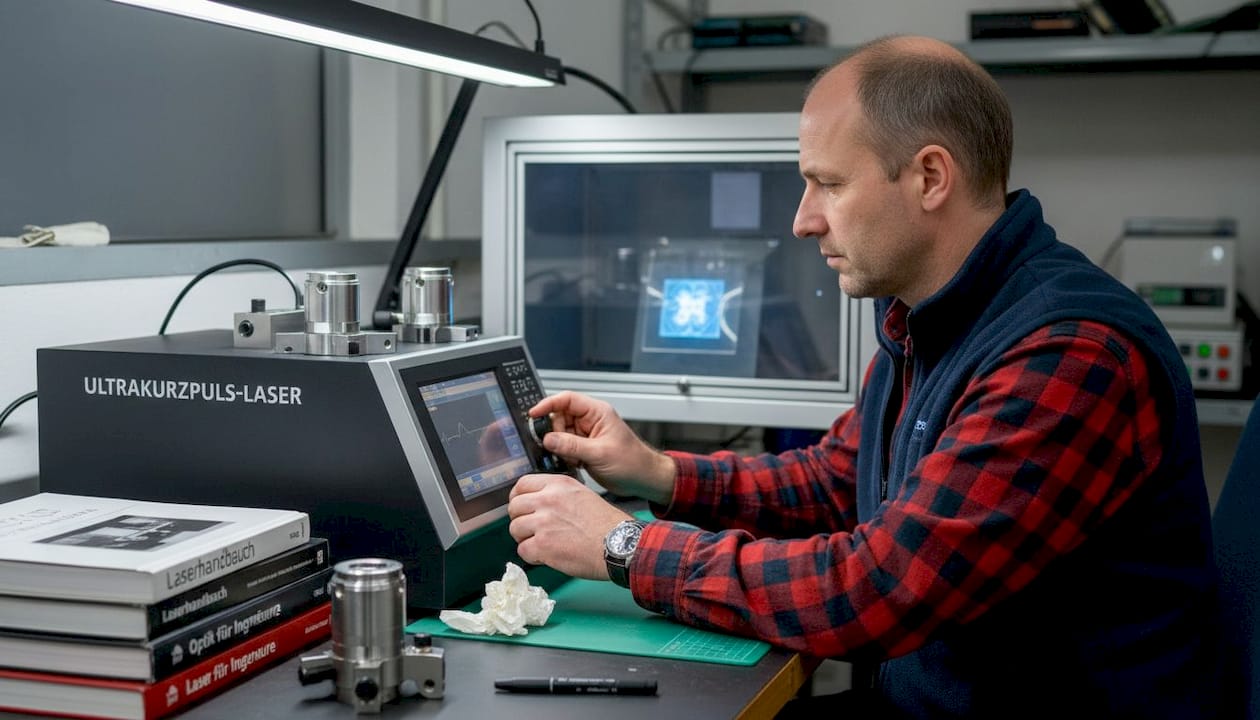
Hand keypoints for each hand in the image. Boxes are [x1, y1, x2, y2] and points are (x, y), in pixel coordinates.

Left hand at [508, 473, 632, 579]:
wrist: (618, 544)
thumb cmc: (606, 523)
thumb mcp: (582, 494)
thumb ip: (558, 495)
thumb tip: (538, 504)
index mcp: (558, 485)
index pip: (522, 484)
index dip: (518, 497)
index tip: (522, 507)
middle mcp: (547, 500)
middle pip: (514, 507)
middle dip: (520, 519)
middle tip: (531, 529)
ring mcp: (543, 523)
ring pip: (515, 529)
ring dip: (525, 538)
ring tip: (542, 543)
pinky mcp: (542, 546)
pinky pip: (522, 550)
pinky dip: (532, 556)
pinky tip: (546, 556)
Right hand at [530, 391, 675, 505]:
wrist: (643, 479)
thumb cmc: (632, 462)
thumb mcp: (599, 453)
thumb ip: (571, 445)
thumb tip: (548, 439)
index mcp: (597, 412)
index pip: (567, 399)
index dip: (548, 404)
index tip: (533, 414)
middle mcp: (590, 420)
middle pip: (559, 417)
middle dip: (554, 432)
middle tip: (555, 447)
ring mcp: (587, 434)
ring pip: (560, 433)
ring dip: (560, 446)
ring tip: (572, 458)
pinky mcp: (584, 448)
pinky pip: (565, 446)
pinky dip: (564, 455)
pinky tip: (575, 464)